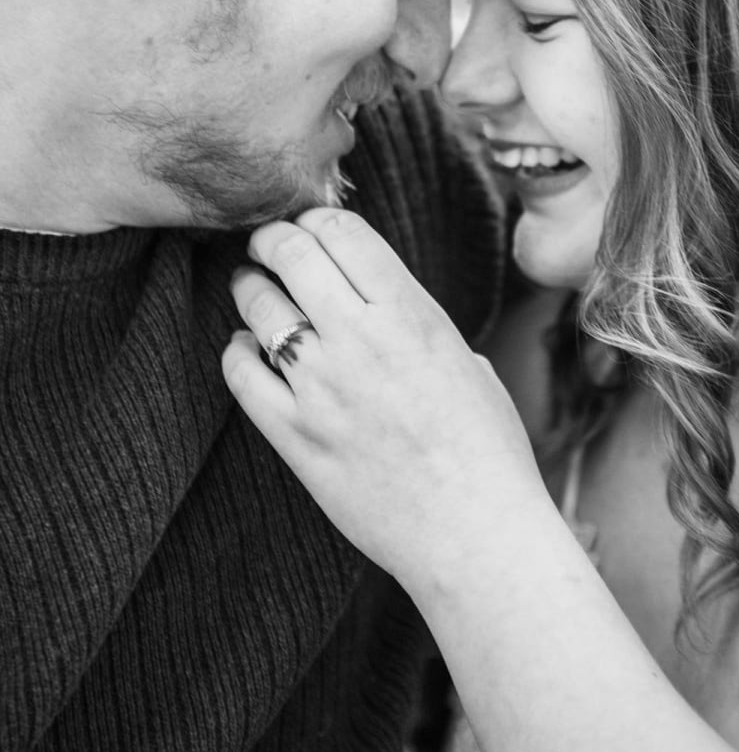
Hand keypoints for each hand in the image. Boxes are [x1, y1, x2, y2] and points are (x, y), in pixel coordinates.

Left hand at [222, 208, 544, 595]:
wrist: (475, 533)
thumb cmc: (488, 451)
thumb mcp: (467, 362)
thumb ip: (416, 324)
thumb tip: (382, 305)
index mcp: (412, 314)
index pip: (342, 230)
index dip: (316, 219)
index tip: (309, 227)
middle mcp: (362, 340)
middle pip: (291, 253)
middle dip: (272, 239)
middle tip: (267, 245)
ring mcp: (322, 388)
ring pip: (258, 305)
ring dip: (251, 289)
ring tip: (254, 290)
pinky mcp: (295, 436)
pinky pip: (240, 373)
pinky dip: (237, 352)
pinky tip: (247, 351)